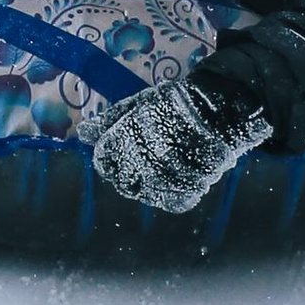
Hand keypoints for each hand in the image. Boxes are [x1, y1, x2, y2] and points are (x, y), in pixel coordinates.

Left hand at [83, 73, 271, 213]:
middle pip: (122, 180)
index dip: (108, 158)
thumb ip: (110, 121)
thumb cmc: (175, 103)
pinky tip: (175, 177)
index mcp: (128, 136)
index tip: (118, 152)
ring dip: (149, 181)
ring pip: (144, 193)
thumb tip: (83, 134)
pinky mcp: (189, 189)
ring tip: (164, 163)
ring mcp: (166, 177)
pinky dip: (171, 192)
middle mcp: (144, 159)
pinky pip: (170, 201)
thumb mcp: (139, 104)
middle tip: (144, 157)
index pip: (104, 160)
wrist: (222, 108)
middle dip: (127, 171)